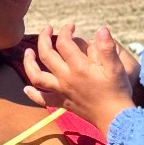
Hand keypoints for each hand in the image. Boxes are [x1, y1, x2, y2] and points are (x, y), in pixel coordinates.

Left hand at [22, 23, 139, 135]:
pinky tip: (26, 88)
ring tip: (28, 52)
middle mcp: (66, 78)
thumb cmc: (117, 91)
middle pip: (46, 55)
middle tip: (47, 29)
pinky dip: (32, 94)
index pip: (64, 43)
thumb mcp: (117, 67)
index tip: (71, 26)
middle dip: (44, 38)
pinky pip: (43, 99)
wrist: (115, 117)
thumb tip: (101, 29)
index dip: (65, 30)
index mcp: (79, 67)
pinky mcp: (62, 103)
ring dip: (29, 63)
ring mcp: (62, 91)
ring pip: (37, 76)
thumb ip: (107, 48)